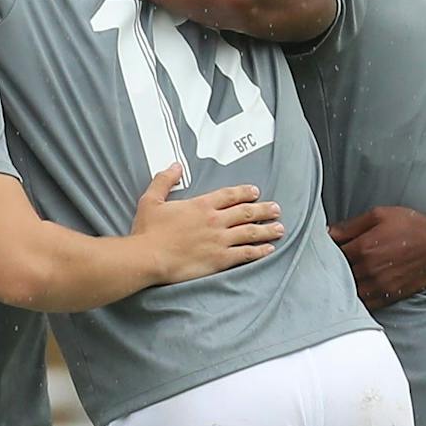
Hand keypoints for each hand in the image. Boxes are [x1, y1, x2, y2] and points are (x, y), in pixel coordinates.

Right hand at [132, 164, 282, 282]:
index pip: (230, 195)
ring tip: (279, 228)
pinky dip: (259, 251)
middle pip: (246, 212)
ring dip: (267, 229)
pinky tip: (268, 249)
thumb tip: (175, 166)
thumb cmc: (146, 232)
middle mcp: (215, 220)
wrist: (146, 257)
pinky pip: (245, 253)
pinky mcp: (219, 259)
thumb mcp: (150, 200)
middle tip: (275, 209)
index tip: (255, 192)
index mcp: (201, 205)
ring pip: (251, 232)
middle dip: (264, 209)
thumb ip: (164, 181)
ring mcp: (219, 240)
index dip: (245, 192)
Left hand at [328, 205, 425, 307]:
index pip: (330, 255)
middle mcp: (368, 269)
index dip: (326, 253)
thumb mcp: (379, 215)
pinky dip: (354, 299)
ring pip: (346, 292)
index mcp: (363, 248)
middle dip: (330, 270)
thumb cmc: (412, 226)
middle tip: (329, 266)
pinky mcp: (387, 297)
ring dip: (340, 287)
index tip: (324, 252)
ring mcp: (377, 285)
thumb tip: (326, 233)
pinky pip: (362, 304)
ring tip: (339, 279)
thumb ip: (350, 226)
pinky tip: (353, 291)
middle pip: (336, 275)